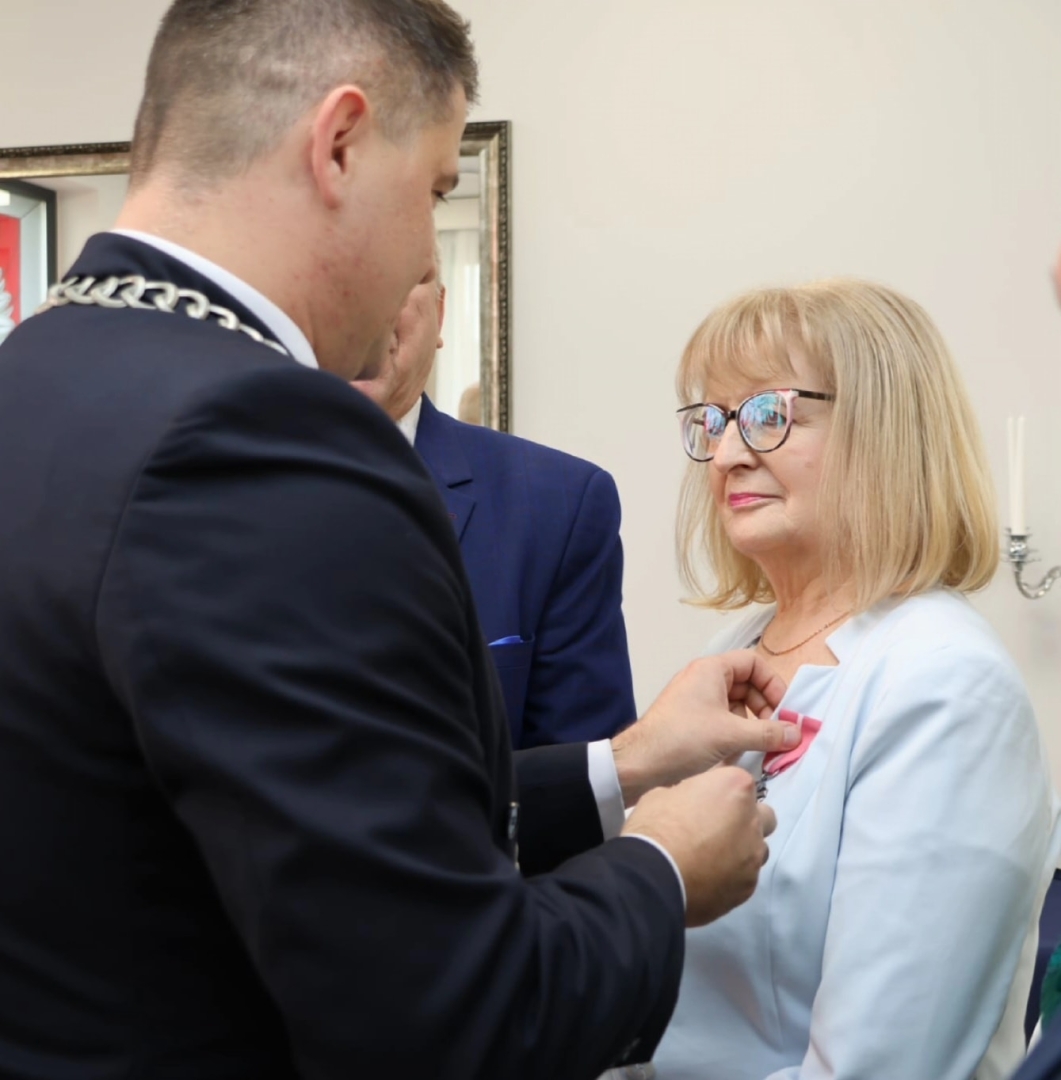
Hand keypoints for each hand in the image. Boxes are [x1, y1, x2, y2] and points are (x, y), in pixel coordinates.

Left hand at [611, 650, 792, 804]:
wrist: (640, 764)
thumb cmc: (681, 739)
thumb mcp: (732, 734)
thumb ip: (769, 733)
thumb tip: (796, 733)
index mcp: (711, 670)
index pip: (753, 663)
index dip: (773, 684)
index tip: (784, 709)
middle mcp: (702, 681)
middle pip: (747, 685)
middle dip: (765, 708)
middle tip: (777, 733)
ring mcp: (696, 702)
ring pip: (735, 706)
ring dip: (752, 724)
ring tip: (761, 747)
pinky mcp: (691, 723)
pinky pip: (722, 721)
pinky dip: (735, 734)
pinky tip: (739, 755)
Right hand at [623, 766, 775, 926]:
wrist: (653, 877)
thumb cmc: (656, 827)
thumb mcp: (664, 793)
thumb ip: (689, 794)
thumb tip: (691, 804)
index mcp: (735, 787)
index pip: (740, 781)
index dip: (721, 790)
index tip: (704, 799)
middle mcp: (753, 821)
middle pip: (762, 814)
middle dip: (745, 818)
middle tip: (716, 825)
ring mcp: (753, 857)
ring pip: (757, 848)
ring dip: (741, 848)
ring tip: (712, 856)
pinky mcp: (748, 887)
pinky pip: (745, 876)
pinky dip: (731, 874)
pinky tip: (707, 877)